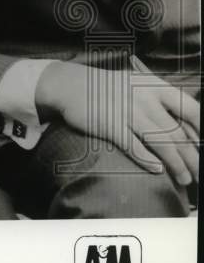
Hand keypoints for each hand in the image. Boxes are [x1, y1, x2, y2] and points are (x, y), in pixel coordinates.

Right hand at [36, 62, 200, 184]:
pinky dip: (147, 159)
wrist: (71, 84)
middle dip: (193, 158)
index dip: (202, 132)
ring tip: (184, 178)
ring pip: (161, 142)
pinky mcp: (110, 125)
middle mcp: (144, 98)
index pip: (191, 110)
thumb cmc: (109, 88)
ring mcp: (127, 111)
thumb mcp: (138, 86)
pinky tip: (157, 169)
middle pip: (178, 133)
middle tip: (199, 174)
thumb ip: (162, 104)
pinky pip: (134, 146)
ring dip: (176, 164)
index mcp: (155, 86)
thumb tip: (190, 131)